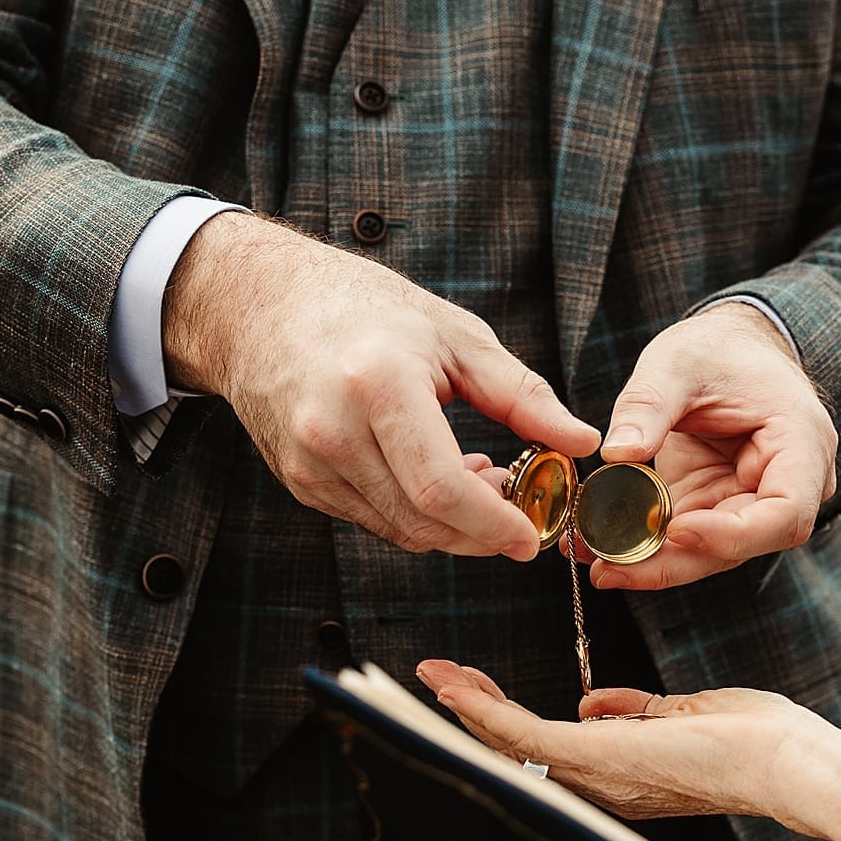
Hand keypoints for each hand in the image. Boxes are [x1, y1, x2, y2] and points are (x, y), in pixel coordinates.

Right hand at [167, 217, 599, 559]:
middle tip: (520, 510)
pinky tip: (436, 478)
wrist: (259, 305)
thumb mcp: (453, 335)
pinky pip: (373, 520)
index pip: (442, 489)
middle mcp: (333, 432)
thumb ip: (521, 394)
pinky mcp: (299, 482)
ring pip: (399, 531)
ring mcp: (309, 464)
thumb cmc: (365, 309)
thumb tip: (581, 441)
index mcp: (377, 386)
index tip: (533, 534)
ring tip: (483, 481)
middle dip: (480, 533)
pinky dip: (414, 514)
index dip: (493, 524)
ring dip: (452, 526)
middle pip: (422, 523)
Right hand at [416, 658, 815, 820]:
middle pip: (516, 750)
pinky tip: (458, 687)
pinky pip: (524, 733)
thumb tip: (593, 701)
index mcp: (619, 776)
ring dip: (467, 706)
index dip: (506, 718)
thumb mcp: (683, 714)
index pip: (547, 747)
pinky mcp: (596, 756)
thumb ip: (636, 709)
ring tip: (434, 675)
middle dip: (473, 711)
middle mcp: (597, 786)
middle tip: (438, 677)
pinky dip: (485, 709)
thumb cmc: (753, 740)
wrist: (782, 760)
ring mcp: (594, 775)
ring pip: (510, 743)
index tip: (478, 685)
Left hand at [588, 301, 838, 590]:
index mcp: (801, 445)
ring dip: (652, 565)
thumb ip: (649, 406)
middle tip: (612, 570)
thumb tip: (617, 453)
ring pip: (708, 554)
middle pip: (740, 546)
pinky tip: (600, 551)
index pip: (786, 514)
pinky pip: (684, 543)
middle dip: (675, 563)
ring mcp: (749, 505)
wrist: (725, 352)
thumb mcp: (678, 363)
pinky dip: (644, 549)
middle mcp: (786, 486)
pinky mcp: (715, 512)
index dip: (734, 534)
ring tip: (598, 564)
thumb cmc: (716, 350)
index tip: (677, 530)